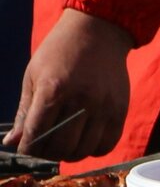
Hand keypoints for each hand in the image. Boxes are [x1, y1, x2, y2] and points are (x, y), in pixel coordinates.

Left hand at [3, 9, 134, 160]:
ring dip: (70, 154)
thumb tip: (12, 142)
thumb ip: (25, 111)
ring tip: (64, 146)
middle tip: (44, 148)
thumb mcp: (34, 76)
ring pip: (84, 149)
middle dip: (47, 153)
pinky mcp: (120, 111)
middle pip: (61, 146)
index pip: (36, 132)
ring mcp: (103, 107)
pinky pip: (107, 144)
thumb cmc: (60, 52)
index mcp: (53, 89)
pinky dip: (93, 150)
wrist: (97, 33)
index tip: (25, 149)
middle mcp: (80, 100)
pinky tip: (84, 142)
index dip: (28, 147)